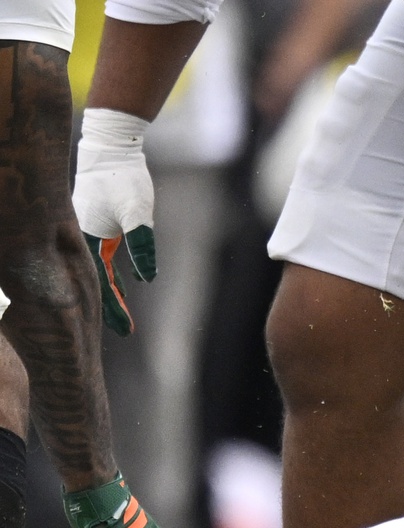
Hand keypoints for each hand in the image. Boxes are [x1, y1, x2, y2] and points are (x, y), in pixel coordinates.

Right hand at [73, 109, 156, 336]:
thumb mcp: (138, 213)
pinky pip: (102, 255)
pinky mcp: (98, 222)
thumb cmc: (122, 177)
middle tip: (127, 331)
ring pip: (98, 269)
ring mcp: (89, 229)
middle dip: (111, 306)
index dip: (114, 308)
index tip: (128, 330)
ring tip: (124, 314)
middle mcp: (81, 236)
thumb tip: (148, 277)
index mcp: (85, 237)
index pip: (101, 282)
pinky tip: (127, 283)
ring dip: (112, 290)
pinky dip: (112, 272)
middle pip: (96, 280)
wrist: (111, 146)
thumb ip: (141, 244)